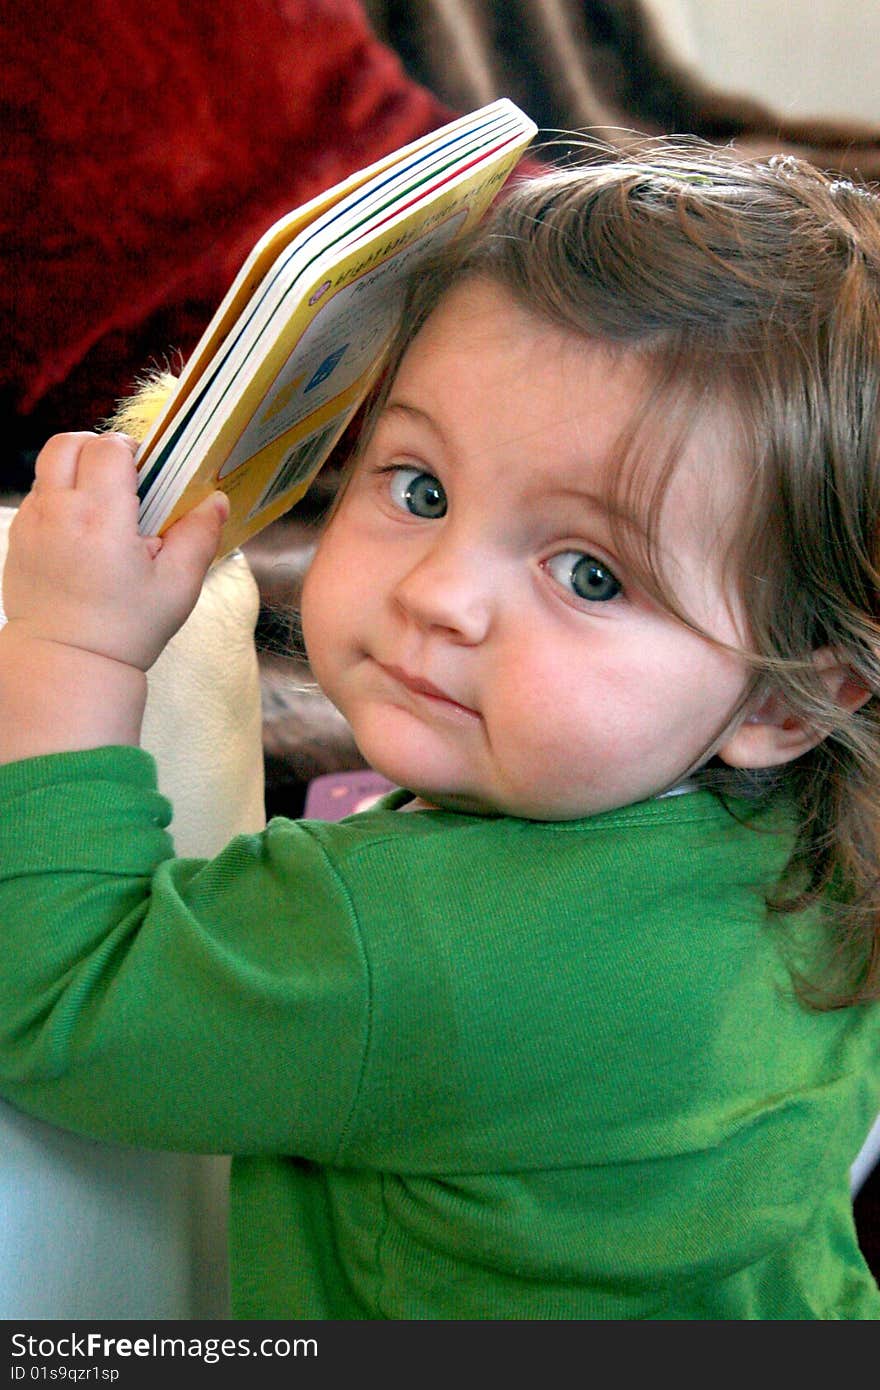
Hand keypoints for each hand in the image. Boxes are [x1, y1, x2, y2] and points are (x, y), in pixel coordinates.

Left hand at [3, 432, 228, 671]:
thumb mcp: (177, 586)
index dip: (130, 450)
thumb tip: (217, 500)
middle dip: (96, 448)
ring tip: (102, 507)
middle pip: (67, 443)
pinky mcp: (17, 541)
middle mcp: (58, 513)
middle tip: (121, 476)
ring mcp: (31, 525)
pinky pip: (36, 498)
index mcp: (100, 518)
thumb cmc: (127, 629)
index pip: (108, 449)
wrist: (69, 663)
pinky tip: (82, 533)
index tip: (145, 473)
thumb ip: (199, 536)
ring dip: (76, 473)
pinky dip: (59, 500)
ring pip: (47, 468)